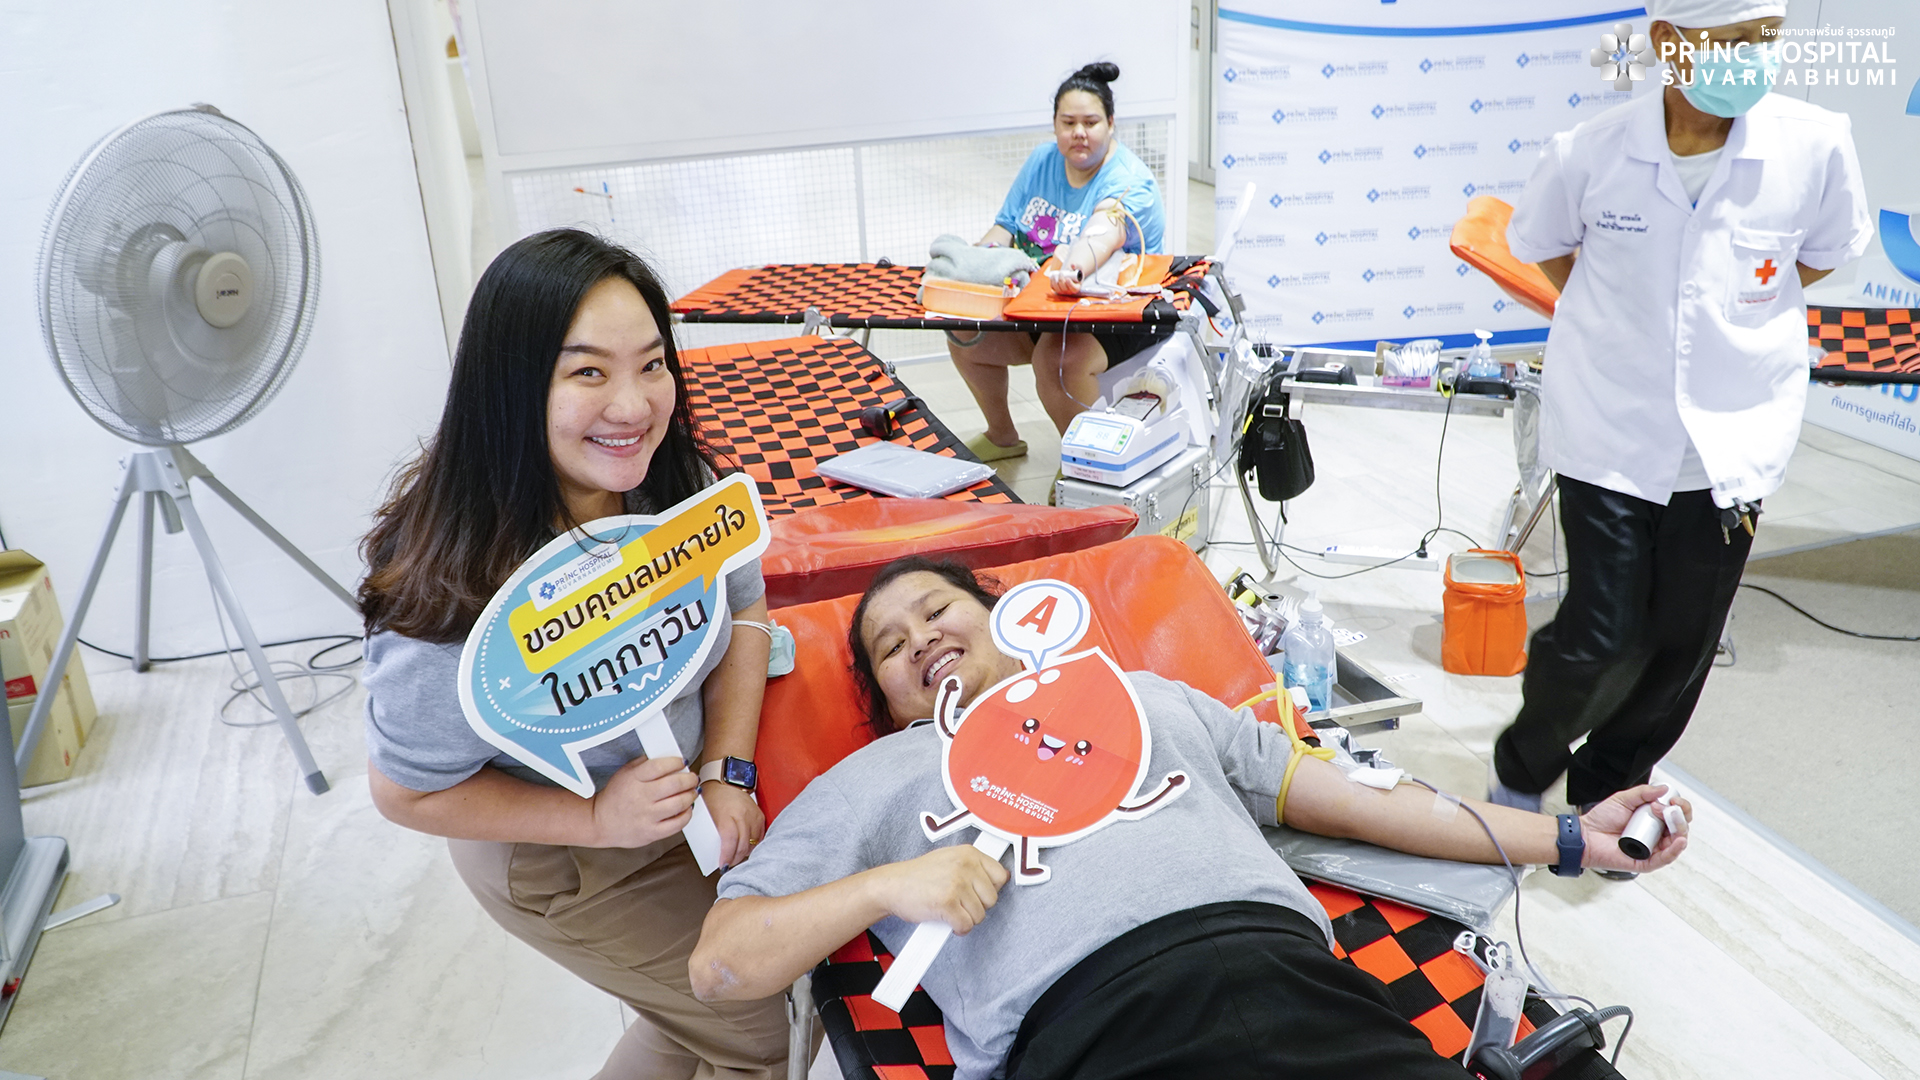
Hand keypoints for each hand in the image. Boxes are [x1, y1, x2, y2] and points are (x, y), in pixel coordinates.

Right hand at [590, 755, 698, 847]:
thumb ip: (645, 763)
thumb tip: (667, 755)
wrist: (600, 823)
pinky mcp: (652, 832)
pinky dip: (687, 815)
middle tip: (692, 778)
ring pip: (679, 804)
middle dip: (689, 779)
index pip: (660, 766)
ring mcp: (647, 816)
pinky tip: (686, 808)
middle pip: (674, 784)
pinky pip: (677, 824)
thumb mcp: (625, 773)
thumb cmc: (615, 797)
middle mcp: (641, 797)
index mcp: (634, 779)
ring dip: (691, 795)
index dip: (676, 762)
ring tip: (692, 791)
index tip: (682, 762)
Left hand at [701, 781, 764, 868]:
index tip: (723, 865)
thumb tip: (715, 852)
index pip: (730, 841)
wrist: (727, 780)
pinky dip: (753, 844)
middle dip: (735, 859)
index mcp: (727, 814)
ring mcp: (753, 815)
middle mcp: (743, 815)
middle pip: (743, 844)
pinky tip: (746, 848)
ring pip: (753, 842)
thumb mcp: (708, 815)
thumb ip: (713, 833)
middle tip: (728, 864)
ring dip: (744, 853)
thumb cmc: (714, 797)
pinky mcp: (760, 816)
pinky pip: (760, 836)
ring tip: (736, 857)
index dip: (727, 856)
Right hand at [873, 846, 1009, 934]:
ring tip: (951, 910)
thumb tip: (1001, 878)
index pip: (1001, 875)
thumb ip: (973, 867)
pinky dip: (958, 929)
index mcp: (968, 853)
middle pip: (992, 899)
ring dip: (966, 918)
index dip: (990, 889)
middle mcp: (965, 866)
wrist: (891, 886)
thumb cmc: (918, 876)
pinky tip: (947, 920)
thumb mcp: (949, 859)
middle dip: (977, 906)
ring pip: (980, 915)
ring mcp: (956, 884)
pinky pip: (966, 925)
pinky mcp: (947, 903)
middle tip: (960, 903)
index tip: (978, 893)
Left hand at [1047, 265, 1083, 294]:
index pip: (1073, 288)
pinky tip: (1052, 277)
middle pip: (1064, 288)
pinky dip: (1052, 282)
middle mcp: (1069, 292)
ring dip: (1055, 281)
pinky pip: (1053, 287)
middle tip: (1061, 273)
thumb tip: (1072, 265)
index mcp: (1076, 288)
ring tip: (1055, 274)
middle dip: (1061, 280)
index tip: (1067, 279)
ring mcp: (1062, 292)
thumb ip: (1076, 266)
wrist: (1071, 275)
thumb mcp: (1078, 268)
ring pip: (1057, 288)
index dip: (1070, 284)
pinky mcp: (1057, 290)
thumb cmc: (1076, 272)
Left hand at [1579, 784, 1692, 873]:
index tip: (1673, 800)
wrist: (1585, 834)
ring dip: (1678, 829)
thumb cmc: (1601, 820)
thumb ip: (1643, 792)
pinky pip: (1665, 858)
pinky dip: (1675, 850)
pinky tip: (1679, 841)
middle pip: (1680, 828)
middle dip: (1679, 816)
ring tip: (1667, 818)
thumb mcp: (1623, 799)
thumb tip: (1664, 789)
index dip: (1680, 807)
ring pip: (1676, 843)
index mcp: (1653, 820)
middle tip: (1667, 808)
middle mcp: (1655, 835)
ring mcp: (1652, 848)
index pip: (1676, 815)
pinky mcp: (1646, 862)